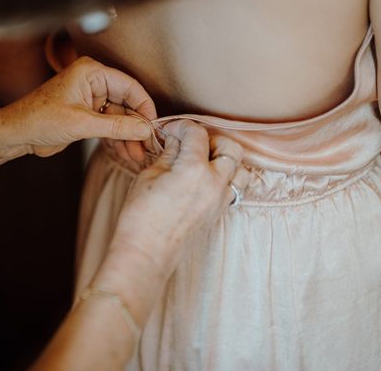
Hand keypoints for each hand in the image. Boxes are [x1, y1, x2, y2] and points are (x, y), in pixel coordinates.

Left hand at [2, 56, 156, 158]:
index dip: (144, 107)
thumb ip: (116, 127)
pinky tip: (126, 153)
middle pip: (127, 103)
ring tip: (137, 156)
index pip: (129, 86)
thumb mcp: (82, 124)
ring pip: (120, 118)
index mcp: (92, 72)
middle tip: (147, 146)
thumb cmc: (39, 119)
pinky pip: (110, 126)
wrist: (16, 134)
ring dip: (128, 137)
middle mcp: (93, 82)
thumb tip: (144, 129)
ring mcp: (91, 99)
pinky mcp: (87, 115)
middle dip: (136, 127)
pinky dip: (117, 139)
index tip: (154, 126)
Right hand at [108, 120, 245, 278]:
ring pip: (239, 170)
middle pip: (230, 148)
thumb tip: (174, 142)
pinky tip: (203, 179)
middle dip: (211, 139)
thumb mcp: (149, 176)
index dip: (182, 126)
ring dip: (224, 160)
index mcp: (195, 169)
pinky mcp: (218, 213)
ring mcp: (220, 200)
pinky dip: (224, 178)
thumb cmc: (141, 217)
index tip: (169, 131)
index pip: (198, 134)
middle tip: (189, 144)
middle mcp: (215, 183)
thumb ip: (167, 154)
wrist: (146, 254)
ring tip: (201, 161)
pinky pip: (233, 188)